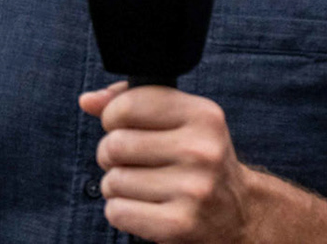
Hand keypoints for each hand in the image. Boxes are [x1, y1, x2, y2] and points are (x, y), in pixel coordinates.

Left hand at [81, 81, 255, 242]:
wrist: (238, 212)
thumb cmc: (198, 159)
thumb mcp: (181, 121)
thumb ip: (134, 102)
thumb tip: (88, 100)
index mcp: (204, 116)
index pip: (129, 105)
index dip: (113, 117)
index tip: (124, 126)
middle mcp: (202, 151)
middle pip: (114, 145)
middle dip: (111, 154)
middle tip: (132, 161)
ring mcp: (192, 190)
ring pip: (112, 181)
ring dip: (117, 185)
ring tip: (142, 185)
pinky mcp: (178, 225)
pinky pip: (116, 212)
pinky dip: (121, 211)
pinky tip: (144, 207)